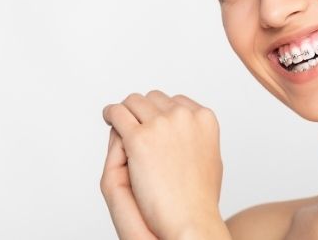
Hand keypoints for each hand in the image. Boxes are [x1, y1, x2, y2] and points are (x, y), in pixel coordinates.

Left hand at [101, 90, 225, 238]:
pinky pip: (117, 113)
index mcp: (204, 118)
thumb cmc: (199, 197)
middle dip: (142, 111)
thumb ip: (197, 137)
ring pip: (133, 101)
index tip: (151, 120)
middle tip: (133, 123)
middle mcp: (184, 116)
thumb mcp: (209, 157)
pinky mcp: (139, 138)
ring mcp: (161, 125)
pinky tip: (108, 118)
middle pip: (153, 98)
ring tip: (117, 119)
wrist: (191, 218)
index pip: (175, 101)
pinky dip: (110, 114)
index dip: (160, 112)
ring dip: (126, 111)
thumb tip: (185, 128)